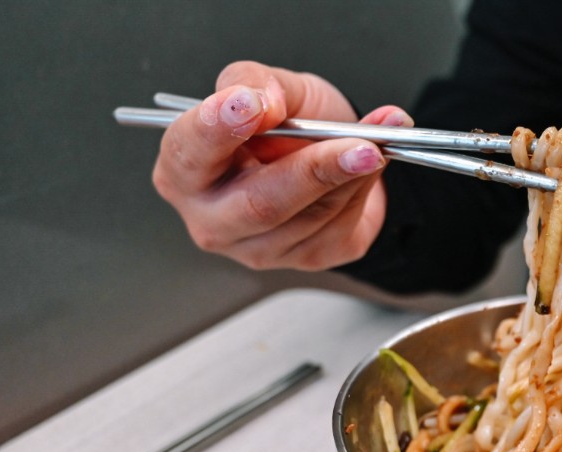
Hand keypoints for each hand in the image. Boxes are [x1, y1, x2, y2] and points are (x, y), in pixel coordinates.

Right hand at [151, 60, 411, 269]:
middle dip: (315, 170)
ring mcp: (259, 249)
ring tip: (377, 140)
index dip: (219, 127)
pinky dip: (364, 187)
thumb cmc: (288, 123)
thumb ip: (256, 82)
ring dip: (353, 174)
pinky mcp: (306, 258)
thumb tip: (264, 102)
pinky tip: (374, 162)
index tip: (252, 105)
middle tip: (360, 145)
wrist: (328, 152)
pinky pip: (340, 225)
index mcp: (184, 169)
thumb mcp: (270, 85)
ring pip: (312, 216)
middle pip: (261, 204)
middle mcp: (214, 219)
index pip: (190, 151)